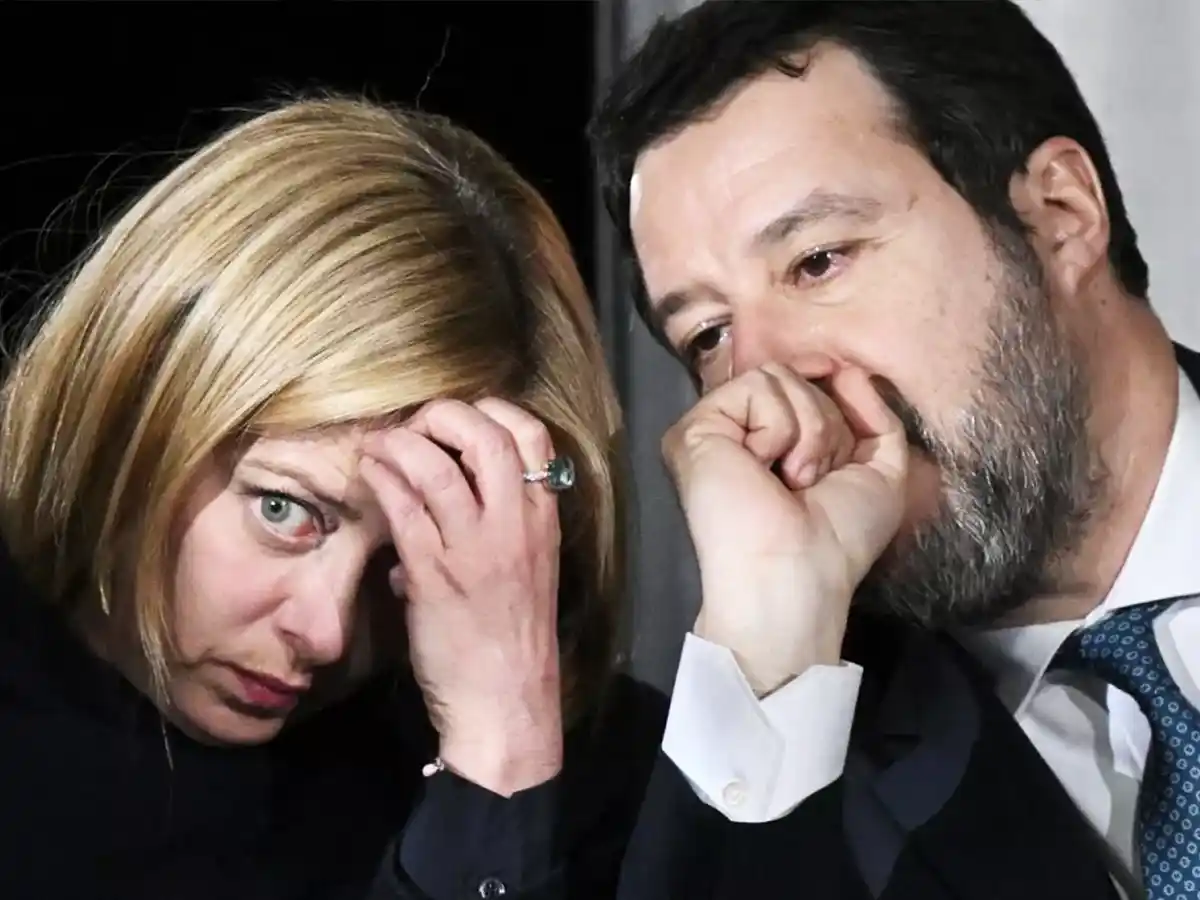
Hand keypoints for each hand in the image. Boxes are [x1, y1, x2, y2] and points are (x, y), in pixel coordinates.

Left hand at [359, 398, 563, 795]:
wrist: (507, 704)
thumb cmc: (511, 641)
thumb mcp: (523, 573)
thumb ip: (488, 532)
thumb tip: (431, 509)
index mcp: (543, 520)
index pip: (532, 436)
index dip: (492, 411)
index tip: (458, 421)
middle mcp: (515, 525)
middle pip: (486, 435)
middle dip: (443, 415)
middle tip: (415, 424)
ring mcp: (476, 548)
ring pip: (437, 466)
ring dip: (401, 443)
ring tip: (379, 443)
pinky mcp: (436, 575)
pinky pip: (405, 510)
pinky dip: (383, 481)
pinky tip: (368, 474)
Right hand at [663, 364, 907, 694]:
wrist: (797, 574)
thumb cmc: (838, 540)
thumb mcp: (881, 471)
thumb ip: (874, 415)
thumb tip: (847, 370)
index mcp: (774, 440)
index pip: (809, 385)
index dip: (837, 410)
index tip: (844, 455)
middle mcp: (740, 430)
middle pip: (798, 376)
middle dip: (827, 426)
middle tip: (810, 481)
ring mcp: (714, 427)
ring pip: (779, 376)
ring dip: (808, 431)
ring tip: (792, 480)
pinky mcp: (695, 428)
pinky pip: (756, 386)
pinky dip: (779, 428)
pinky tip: (766, 469)